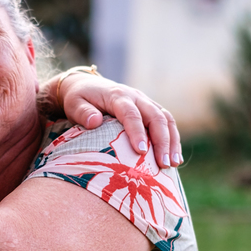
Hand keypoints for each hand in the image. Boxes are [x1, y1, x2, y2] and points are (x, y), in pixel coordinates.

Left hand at [58, 71, 181, 167]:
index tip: (140, 151)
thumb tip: (94, 122)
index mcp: (117, 96)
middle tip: (163, 164)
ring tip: (173, 164)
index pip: (131, 114)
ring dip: (172, 142)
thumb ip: (83, 113)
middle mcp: (135, 97)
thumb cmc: (78, 99)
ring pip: (166, 119)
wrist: (86, 85)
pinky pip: (167, 122)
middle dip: (162, 141)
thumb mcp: (74, 104)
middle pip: (155, 117)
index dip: (137, 132)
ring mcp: (145, 102)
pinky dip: (173, 139)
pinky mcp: (150, 109)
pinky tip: (176, 159)